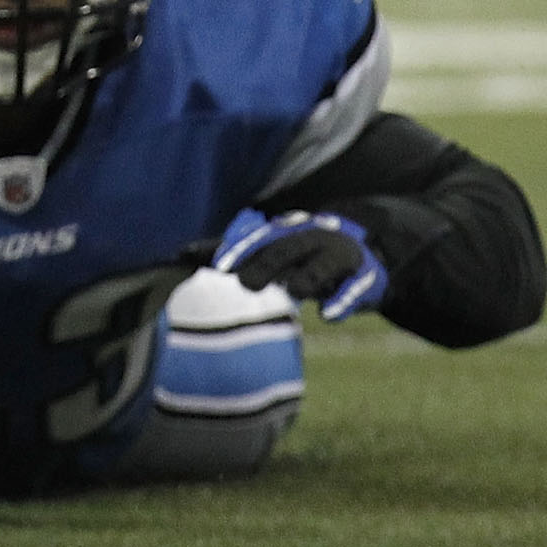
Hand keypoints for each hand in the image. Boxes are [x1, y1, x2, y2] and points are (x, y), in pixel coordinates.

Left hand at [213, 207, 386, 319]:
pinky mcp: (361, 280)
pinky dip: (341, 302)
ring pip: (319, 266)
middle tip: (246, 282)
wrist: (367, 254)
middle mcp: (310, 238)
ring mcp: (337, 257)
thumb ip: (233, 252)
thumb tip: (179, 253)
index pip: (258, 237)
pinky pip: (351, 291)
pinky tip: (328, 315)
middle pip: (286, 250)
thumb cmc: (304, 254)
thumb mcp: (273, 249)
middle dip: (267, 263)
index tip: (218, 264)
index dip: (240, 248)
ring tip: (292, 291)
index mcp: (286, 231)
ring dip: (305, 278)